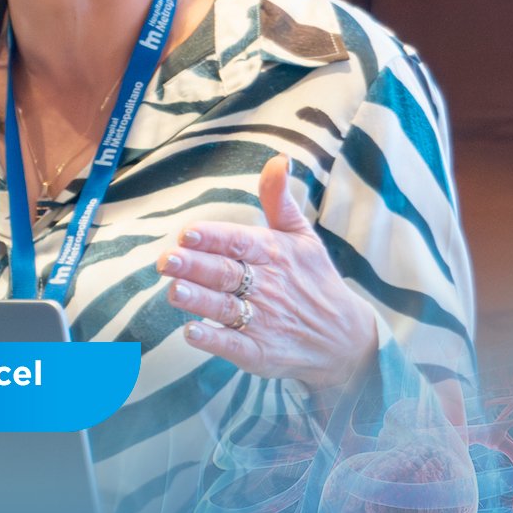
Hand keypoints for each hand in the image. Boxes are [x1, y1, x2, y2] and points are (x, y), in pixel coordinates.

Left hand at [158, 154, 377, 390]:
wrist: (345, 339)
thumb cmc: (314, 280)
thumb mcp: (303, 236)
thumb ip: (279, 199)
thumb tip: (278, 159)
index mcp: (275, 253)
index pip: (239, 242)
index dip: (213, 238)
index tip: (187, 233)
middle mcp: (267, 286)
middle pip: (226, 273)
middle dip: (195, 267)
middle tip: (167, 260)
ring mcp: (264, 322)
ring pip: (224, 308)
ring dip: (198, 300)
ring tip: (174, 290)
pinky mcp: (260, 354)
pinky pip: (233, 346)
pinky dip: (213, 340)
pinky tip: (191, 332)